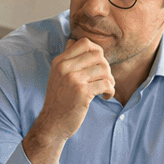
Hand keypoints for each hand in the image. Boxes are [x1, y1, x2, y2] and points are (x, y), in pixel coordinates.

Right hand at [21, 37, 113, 163]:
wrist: (53, 123)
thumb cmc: (59, 100)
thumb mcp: (57, 75)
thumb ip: (66, 59)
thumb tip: (73, 41)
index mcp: (60, 61)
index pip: (84, 43)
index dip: (97, 51)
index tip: (98, 65)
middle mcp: (65, 67)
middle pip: (98, 55)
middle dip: (106, 67)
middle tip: (104, 79)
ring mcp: (74, 79)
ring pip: (104, 69)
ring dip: (110, 80)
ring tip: (106, 89)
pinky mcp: (82, 92)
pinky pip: (106, 84)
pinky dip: (110, 90)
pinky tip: (105, 96)